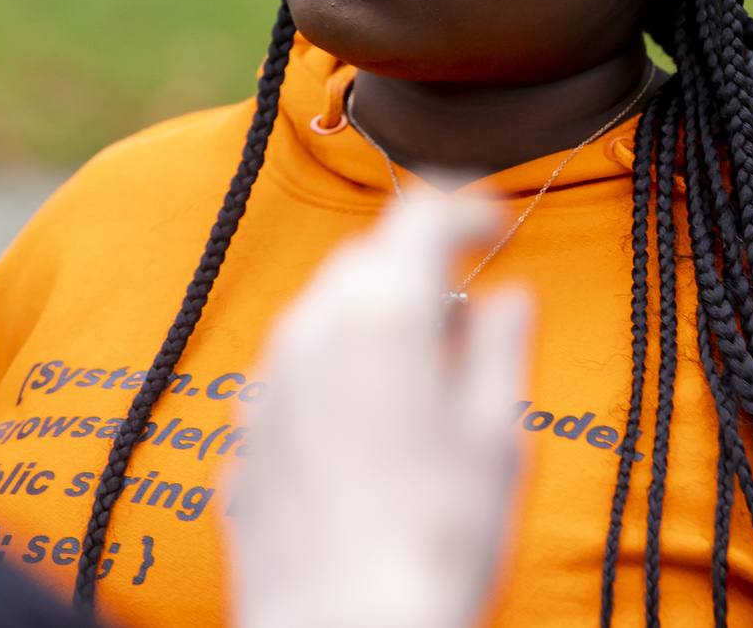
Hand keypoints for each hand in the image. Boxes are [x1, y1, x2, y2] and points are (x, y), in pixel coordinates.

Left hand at [228, 191, 533, 627]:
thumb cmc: (431, 545)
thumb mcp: (499, 435)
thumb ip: (502, 344)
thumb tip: (508, 296)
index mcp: (384, 314)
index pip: (421, 212)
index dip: (466, 206)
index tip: (493, 223)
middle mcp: (313, 331)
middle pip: (366, 255)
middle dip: (415, 262)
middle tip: (466, 301)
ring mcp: (269, 384)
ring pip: (323, 311)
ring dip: (372, 315)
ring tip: (422, 372)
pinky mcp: (245, 437)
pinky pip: (295, 371)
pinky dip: (334, 371)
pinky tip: (368, 427)